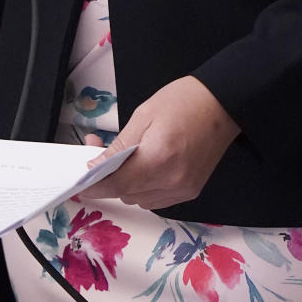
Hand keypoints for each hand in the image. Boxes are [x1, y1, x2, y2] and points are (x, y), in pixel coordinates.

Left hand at [83, 77, 240, 209]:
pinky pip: (157, 199)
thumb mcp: (144, 115)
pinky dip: (144, 188)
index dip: (94, 186)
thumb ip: (119, 146)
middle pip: (127, 194)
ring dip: (127, 184)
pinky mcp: (191, 191)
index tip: (79, 184)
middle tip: (100, 153)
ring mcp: (184, 189)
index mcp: (159, 159)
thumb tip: (95, 167)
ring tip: (124, 158)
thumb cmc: (183, 101)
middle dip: (110, 178)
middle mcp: (173, 181)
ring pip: (140, 200)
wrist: (223, 103)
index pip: (117, 184)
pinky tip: (144, 167)